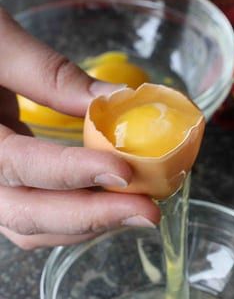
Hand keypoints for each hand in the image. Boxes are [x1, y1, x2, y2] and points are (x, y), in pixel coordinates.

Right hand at [0, 8, 159, 248]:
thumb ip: (50, 73)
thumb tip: (119, 97)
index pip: (21, 165)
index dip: (73, 173)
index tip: (124, 171)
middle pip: (27, 215)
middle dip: (93, 218)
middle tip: (147, 212)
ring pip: (29, 225)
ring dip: (87, 224)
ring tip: (135, 208)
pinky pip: (32, 212)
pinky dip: (72, 213)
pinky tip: (107, 198)